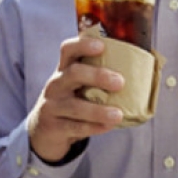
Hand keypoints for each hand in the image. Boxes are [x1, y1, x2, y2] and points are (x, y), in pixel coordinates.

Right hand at [27, 35, 124, 163]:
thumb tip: (135, 71)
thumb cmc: (69, 102)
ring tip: (118, 114)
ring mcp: (52, 106)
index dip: (83, 45)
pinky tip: (108, 126)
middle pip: (74, 73)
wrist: (43, 132)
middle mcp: (55, 84)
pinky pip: (75, 127)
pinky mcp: (53, 127)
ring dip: (99, 110)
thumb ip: (94, 78)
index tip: (102, 45)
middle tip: (120, 82)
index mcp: (63, 69)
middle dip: (98, 76)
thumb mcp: (75, 86)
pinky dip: (94, 127)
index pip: (67, 50)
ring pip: (75, 106)